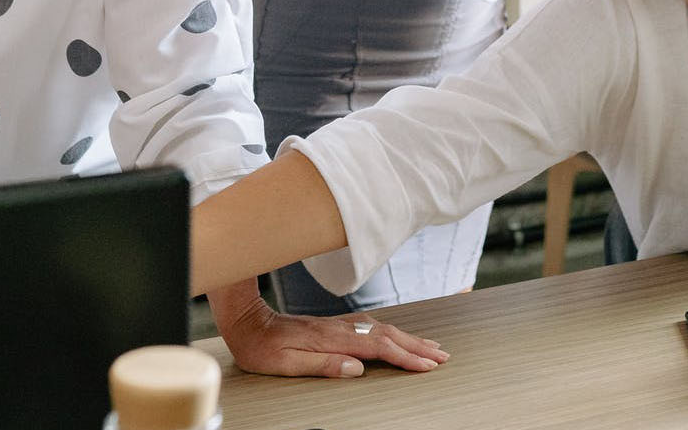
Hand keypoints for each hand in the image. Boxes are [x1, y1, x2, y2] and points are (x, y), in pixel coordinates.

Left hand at [211, 289, 449, 378]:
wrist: (246, 318)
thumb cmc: (262, 346)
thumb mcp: (286, 363)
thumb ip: (323, 366)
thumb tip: (357, 368)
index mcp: (332, 340)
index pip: (379, 348)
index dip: (406, 357)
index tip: (427, 366)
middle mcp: (340, 329)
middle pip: (388, 336)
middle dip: (417, 347)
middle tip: (442, 357)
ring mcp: (338, 324)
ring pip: (383, 329)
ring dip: (409, 338)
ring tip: (430, 346)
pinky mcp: (334, 324)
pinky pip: (372, 326)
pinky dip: (392, 332)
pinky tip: (398, 335)